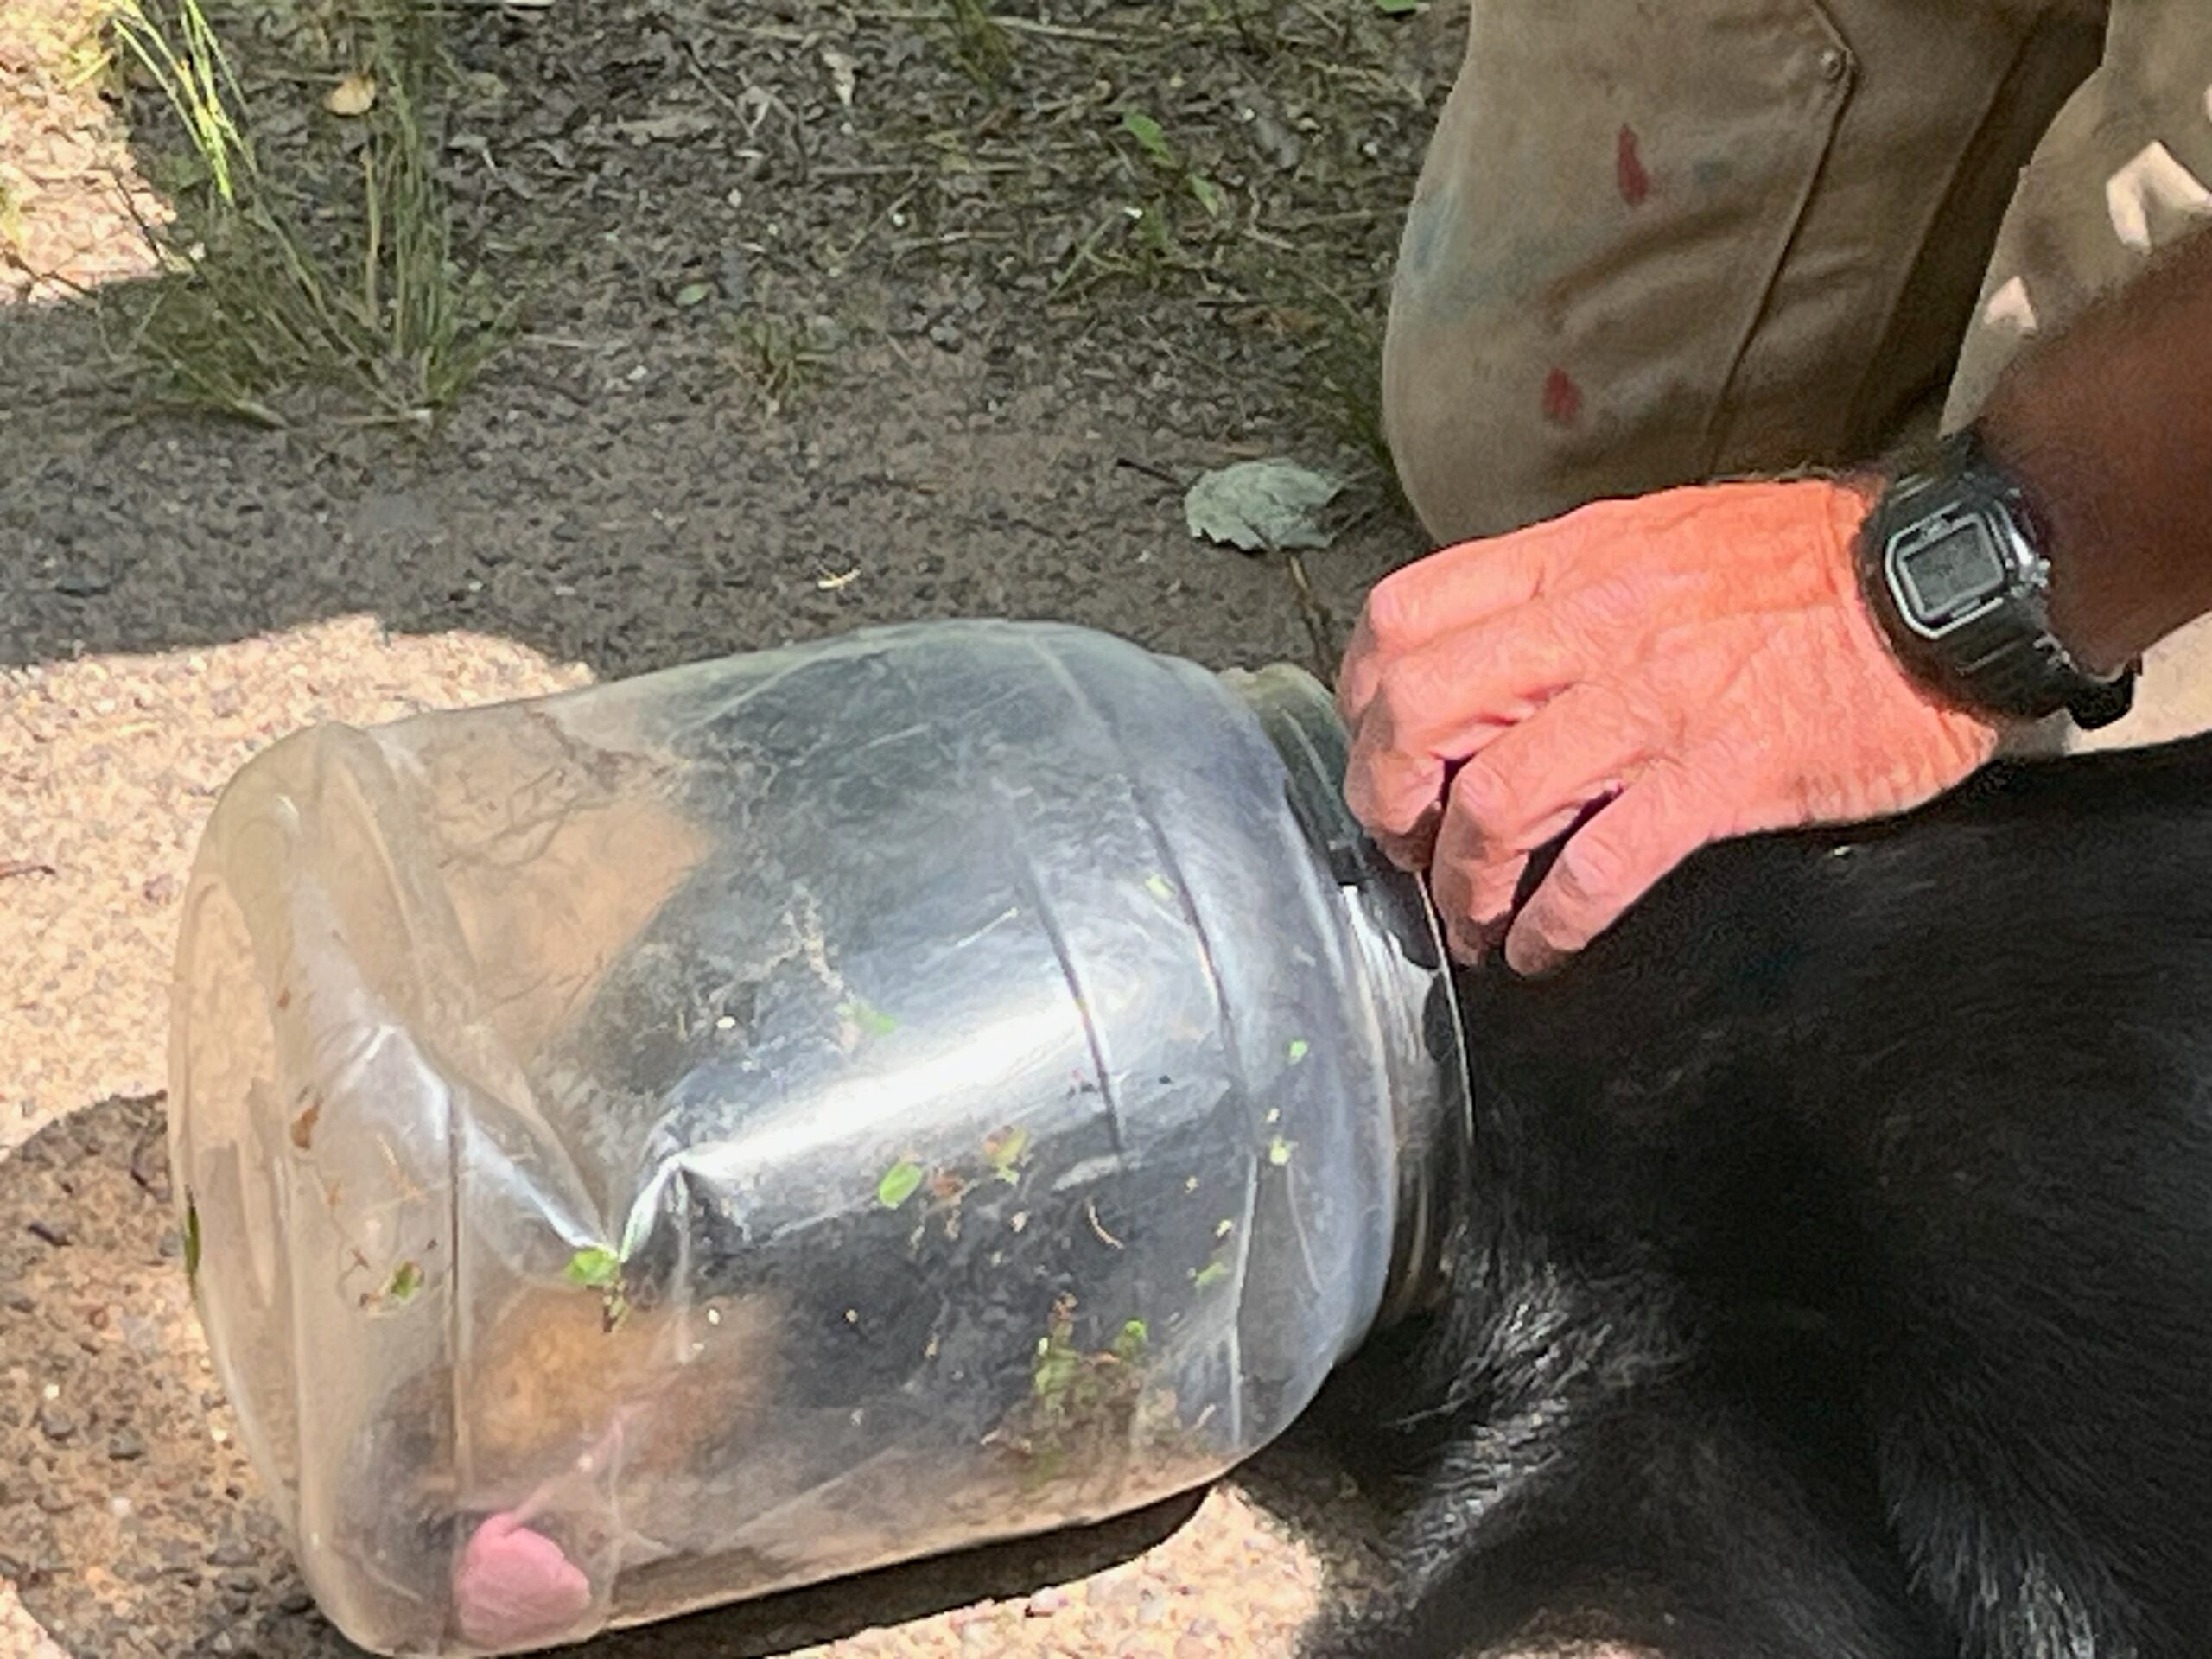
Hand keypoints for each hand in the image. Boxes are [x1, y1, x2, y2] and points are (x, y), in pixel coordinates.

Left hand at [1338, 479, 2000, 973]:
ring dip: (1463, 882)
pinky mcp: (1723, 773)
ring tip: (1473, 922)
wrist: (1951, 579)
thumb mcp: (1660, 540)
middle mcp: (1595, 624)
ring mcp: (1656, 701)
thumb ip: (1567, 594)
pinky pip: (1600, 864)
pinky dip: (1551, 924)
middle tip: (1407, 853)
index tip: (1381, 761)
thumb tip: (1484, 659)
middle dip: (1388, 803)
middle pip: (1419, 713)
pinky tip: (1543, 951)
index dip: (1363, 704)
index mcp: (1571, 564)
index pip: (1403, 619)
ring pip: (1496, 801)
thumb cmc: (1810, 568)